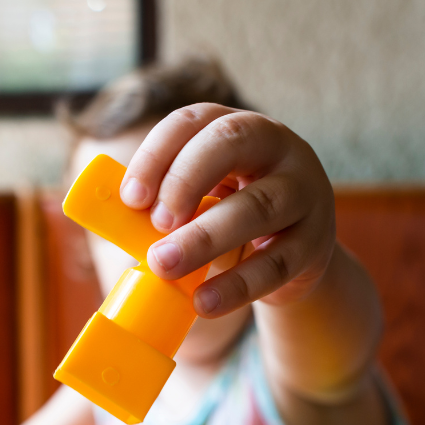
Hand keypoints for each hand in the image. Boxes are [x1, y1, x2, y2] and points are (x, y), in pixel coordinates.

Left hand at [119, 104, 335, 316]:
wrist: (297, 253)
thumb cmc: (232, 219)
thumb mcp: (203, 200)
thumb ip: (165, 205)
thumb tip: (109, 219)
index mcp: (238, 128)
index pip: (195, 121)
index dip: (158, 153)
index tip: (130, 197)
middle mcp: (278, 148)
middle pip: (232, 142)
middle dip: (185, 179)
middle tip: (155, 224)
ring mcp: (305, 192)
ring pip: (258, 206)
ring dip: (205, 237)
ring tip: (164, 266)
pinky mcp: (316, 242)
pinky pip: (276, 264)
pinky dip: (236, 286)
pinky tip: (203, 303)